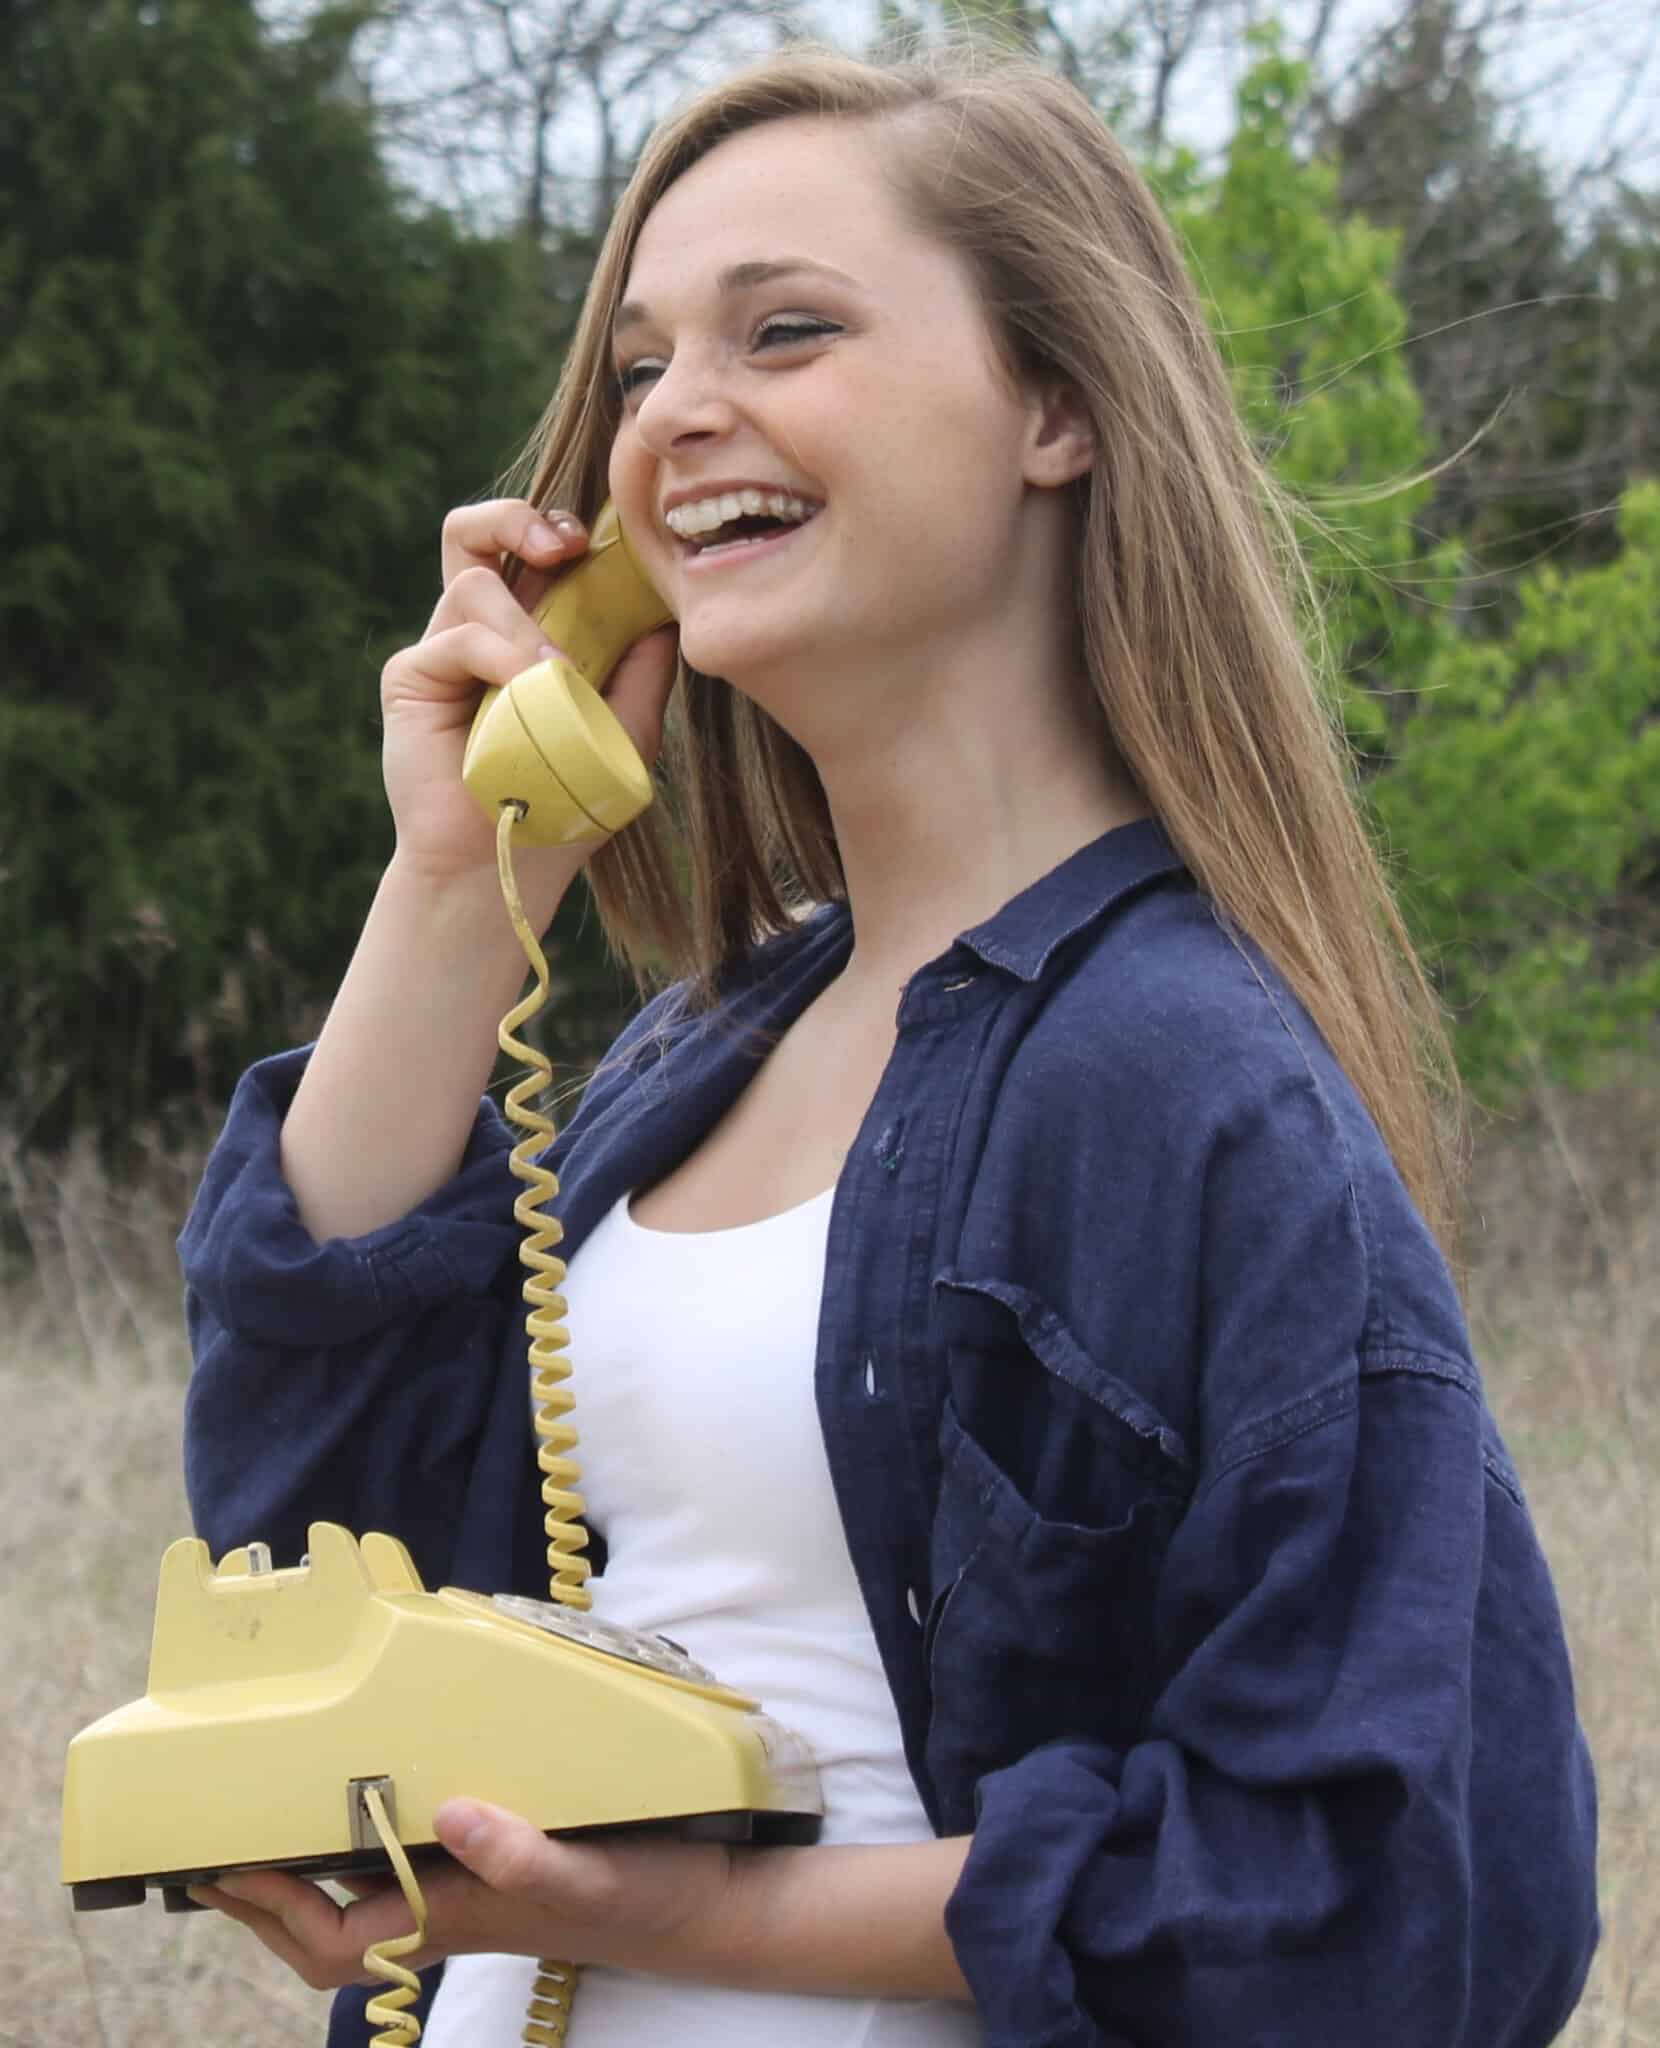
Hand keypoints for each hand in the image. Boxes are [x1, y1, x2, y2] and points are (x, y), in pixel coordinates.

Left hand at [190, 1800, 737, 1990]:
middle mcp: (457, 1907)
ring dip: (313, 1881)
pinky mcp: (508, 1861)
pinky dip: (377, 1843)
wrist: (715, 1906)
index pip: (340, 1938)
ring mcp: (480, 1890)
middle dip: (270, 1909)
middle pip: (337, 1936)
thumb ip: (523, 1853)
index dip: (275, 1910)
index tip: (226, 1868)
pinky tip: (381, 1802)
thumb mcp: (589, 1874)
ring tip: (272, 1833)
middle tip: (221, 1860)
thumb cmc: (651, 1896)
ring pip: (371, 1904)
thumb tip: (450, 1815)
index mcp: (461, 1914)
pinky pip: (418, 1866)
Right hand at [380, 500, 679, 905]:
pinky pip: (458, 636)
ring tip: (555, 677)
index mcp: (528, 633)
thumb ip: (643, 673)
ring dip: (524, 621)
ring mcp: (443, 651)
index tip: (594, 545)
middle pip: (477, 534)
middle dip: (517, 518)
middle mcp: (481, 632)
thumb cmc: (565, 804)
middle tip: (561, 547)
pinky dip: (500, 656)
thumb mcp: (624, 732)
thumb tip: (667, 612)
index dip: (554, 528)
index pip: (530, 553)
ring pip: (476, 582)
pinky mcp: (412, 676)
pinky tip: (527, 692)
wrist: (504, 864)